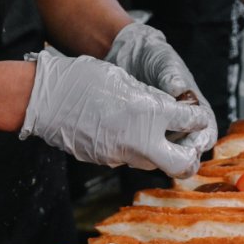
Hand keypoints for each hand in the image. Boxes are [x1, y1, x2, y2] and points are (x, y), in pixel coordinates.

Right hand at [20, 51, 210, 177]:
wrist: (46, 100)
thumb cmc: (83, 80)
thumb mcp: (124, 80)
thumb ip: (150, 98)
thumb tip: (167, 108)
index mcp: (150, 113)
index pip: (190, 122)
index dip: (197, 120)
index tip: (196, 118)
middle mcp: (141, 140)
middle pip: (183, 163)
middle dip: (191, 158)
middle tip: (189, 146)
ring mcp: (122, 155)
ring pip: (155, 163)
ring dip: (162, 154)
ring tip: (159, 137)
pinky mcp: (106, 160)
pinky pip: (129, 157)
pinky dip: (135, 148)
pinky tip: (126, 133)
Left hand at [104, 22, 217, 155]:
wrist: (130, 54)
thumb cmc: (154, 56)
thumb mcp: (165, 63)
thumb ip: (172, 75)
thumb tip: (179, 88)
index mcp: (195, 106)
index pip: (206, 129)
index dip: (202, 140)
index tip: (195, 146)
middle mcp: (182, 120)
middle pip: (189, 147)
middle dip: (183, 156)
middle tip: (172, 160)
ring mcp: (162, 127)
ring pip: (167, 151)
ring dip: (161, 157)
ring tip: (149, 159)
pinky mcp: (144, 130)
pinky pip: (146, 146)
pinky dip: (142, 152)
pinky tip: (132, 152)